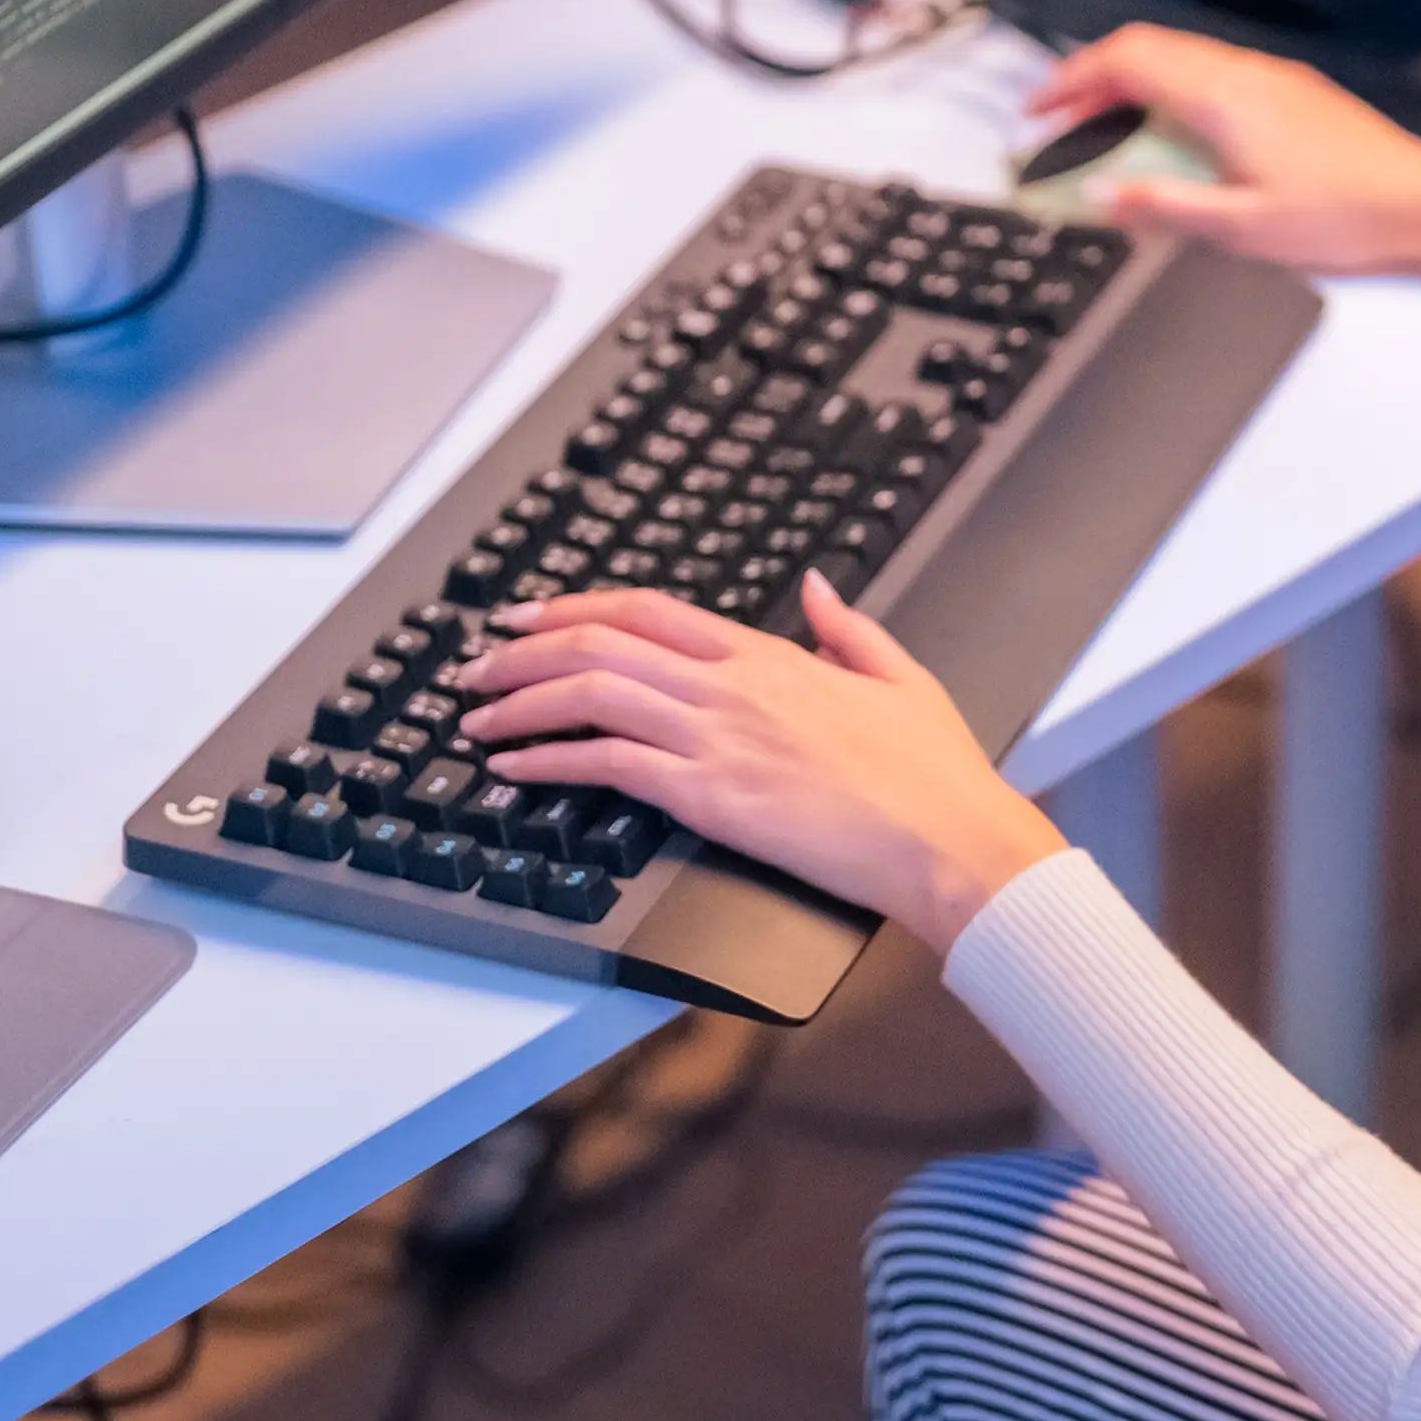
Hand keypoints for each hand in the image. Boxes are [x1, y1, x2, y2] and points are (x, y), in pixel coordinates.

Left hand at [459, 581, 1062, 951]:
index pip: (649, 611)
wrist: (946, 836)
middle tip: (474, 668)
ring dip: (519, 704)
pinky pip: (608, 765)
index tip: (526, 615)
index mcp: (772, 655)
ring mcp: (717, 739)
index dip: (575, 606)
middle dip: (521, 652)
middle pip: (600, 645)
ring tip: (476, 721)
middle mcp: (732, 687)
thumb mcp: (899, 675)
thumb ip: (848, 626)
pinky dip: (549, 762)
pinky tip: (516, 771)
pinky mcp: (710, 798)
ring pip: (590, 695)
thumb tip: (816, 584)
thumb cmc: (932, 771)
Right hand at [1029, 25, 1420, 274]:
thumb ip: (1162, 207)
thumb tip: (1102, 196)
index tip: (1038, 108)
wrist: (1417, 200)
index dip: (1069, 79)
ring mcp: (1268, 76)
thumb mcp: (1239, 226)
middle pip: (1145, 49)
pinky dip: (1168, 89)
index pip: (1125, 60)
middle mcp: (1243, 73)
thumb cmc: (1342, 214)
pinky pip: (1209, 70)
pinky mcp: (1288, 89)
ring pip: (1178, 57)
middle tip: (1058, 121)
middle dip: (1090, 79)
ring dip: (1129, 83)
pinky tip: (1166, 130)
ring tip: (1102, 128)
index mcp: (1222, 97)